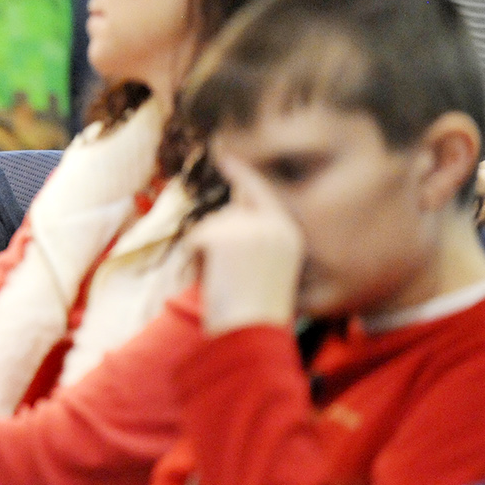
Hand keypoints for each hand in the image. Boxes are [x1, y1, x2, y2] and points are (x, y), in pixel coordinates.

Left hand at [184, 154, 303, 335]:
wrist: (251, 332)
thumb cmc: (255, 312)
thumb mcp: (266, 267)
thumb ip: (253, 236)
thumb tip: (226, 212)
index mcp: (289, 233)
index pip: (262, 191)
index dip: (241, 171)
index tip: (224, 152)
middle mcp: (272, 224)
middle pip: (228, 211)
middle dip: (216, 238)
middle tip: (226, 277)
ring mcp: (248, 226)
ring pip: (208, 227)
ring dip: (206, 255)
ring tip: (225, 283)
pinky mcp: (222, 234)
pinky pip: (194, 239)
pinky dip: (195, 260)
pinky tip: (213, 279)